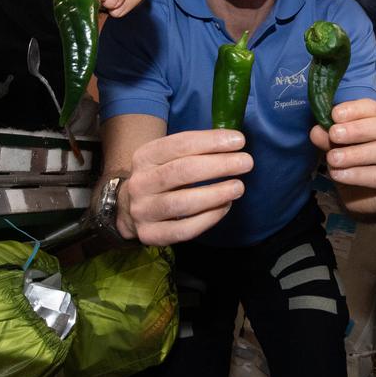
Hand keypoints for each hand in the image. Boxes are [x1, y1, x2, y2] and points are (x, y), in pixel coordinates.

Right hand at [116, 129, 251, 245]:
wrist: (129, 207)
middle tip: (246, 163)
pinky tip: (225, 207)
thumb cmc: (161, 176)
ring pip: (182, 203)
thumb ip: (195, 150)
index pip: (180, 144)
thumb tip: (234, 143)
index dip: (211, 141)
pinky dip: (208, 218)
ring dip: (215, 194)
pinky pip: (184, 229)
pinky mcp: (151, 234)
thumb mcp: (167, 157)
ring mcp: (143, 211)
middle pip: (182, 171)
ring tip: (238, 187)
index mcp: (145, 156)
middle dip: (219, 165)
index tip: (239, 141)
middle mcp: (141, 182)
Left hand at [310, 98, 375, 215]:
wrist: (356, 196)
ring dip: (355, 154)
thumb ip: (328, 138)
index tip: (334, 115)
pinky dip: (358, 175)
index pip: (373, 109)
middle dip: (357, 130)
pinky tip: (339, 174)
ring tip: (333, 158)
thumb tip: (317, 130)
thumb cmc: (349, 164)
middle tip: (334, 134)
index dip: (355, 109)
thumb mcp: (335, 147)